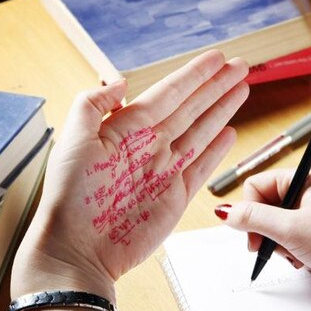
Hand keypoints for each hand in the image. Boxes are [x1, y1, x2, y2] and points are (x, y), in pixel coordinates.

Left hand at [12, 51, 248, 300]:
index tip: (216, 58)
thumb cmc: (69, 201)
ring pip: (201, 132)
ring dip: (222, 110)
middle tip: (239, 66)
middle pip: (192, 108)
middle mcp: (150, 146)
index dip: (194, 76)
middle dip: (216, 86)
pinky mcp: (175, 198)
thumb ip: (93, 105)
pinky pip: (201, 167)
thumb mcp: (71, 142)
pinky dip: (217, 150)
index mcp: (127, 130)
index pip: (169, 93)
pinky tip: (229, 132)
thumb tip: (120, 81)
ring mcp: (165, 171)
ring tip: (241, 89)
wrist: (79, 251)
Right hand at [218, 166, 310, 292]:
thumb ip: (254, 219)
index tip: (254, 240)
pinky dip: (299, 250)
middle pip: (269, 206)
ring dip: (284, 245)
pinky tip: (310, 262)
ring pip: (284, 224)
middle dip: (268, 233)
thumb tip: (224, 211)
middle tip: (276, 252)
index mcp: (305, 177)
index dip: (249, 213)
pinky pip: (301, 235)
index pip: (256, 186)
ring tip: (300, 258)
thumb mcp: (291, 230)